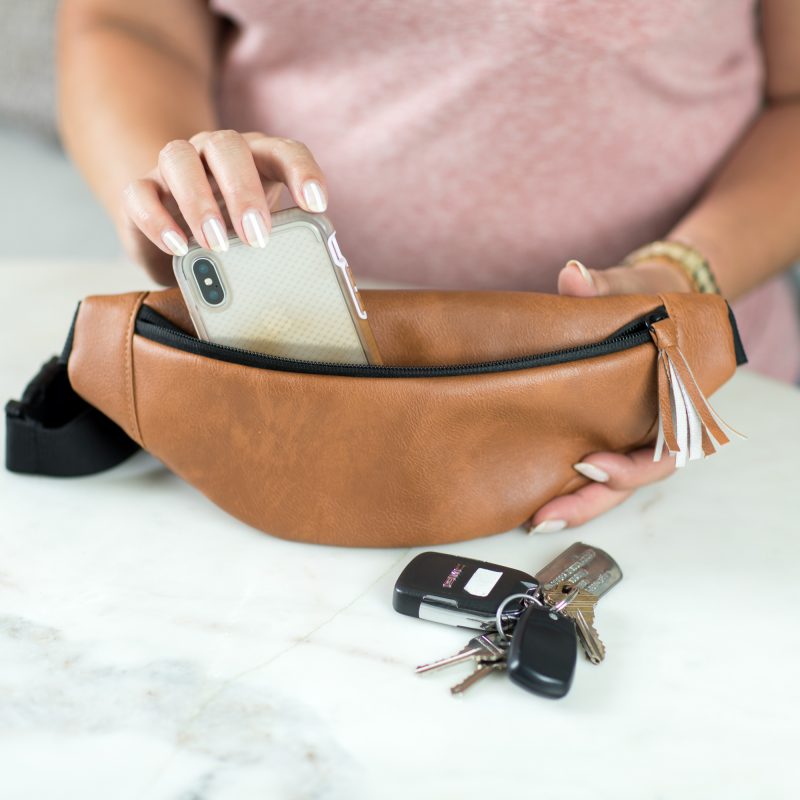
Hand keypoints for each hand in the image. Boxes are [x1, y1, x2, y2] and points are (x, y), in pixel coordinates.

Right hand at [120, 131, 328, 283]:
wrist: (180, 235)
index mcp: (257, 158)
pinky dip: (156, 219)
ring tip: (215, 244)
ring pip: (179, 158)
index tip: (316, 205)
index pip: (284, 150)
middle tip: (256, 236)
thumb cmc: (234, 233)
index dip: (302, 173)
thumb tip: (299, 285)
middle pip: (228, 147)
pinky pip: (139, 192)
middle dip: (243, 191)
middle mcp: (216, 153)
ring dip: (198, 200)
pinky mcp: (142, 190)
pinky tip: (177, 248)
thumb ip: (281, 245)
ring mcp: (176, 167)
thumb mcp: (262, 235)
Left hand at [529, 257, 692, 533]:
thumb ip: (604, 286)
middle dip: (592, 501)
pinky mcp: (602, 432)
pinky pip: (590, 469)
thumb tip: (572, 278)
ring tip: (535, 519)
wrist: (652, 306)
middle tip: (548, 515)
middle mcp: (652, 423)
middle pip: (631, 479)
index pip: (665, 450)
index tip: (590, 463)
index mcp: (672, 398)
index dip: (631, 467)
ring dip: (577, 505)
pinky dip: (566, 487)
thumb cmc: (651, 301)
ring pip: (611, 484)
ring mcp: (626, 433)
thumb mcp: (633, 287)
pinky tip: (533, 499)